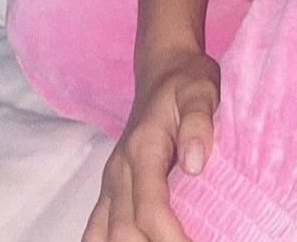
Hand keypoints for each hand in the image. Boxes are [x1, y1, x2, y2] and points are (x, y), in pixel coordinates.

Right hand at [82, 48, 219, 241]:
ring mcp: (111, 182)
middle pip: (124, 231)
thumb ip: (198, 122)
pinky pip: (95, 229)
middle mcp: (119, 170)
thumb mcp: (201, 90)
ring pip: (105, 235)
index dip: (171, 238)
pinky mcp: (110, 189)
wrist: (164, 70)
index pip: (150, 209)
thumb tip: (194, 163)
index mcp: (142, 149)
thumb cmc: (186, 81)